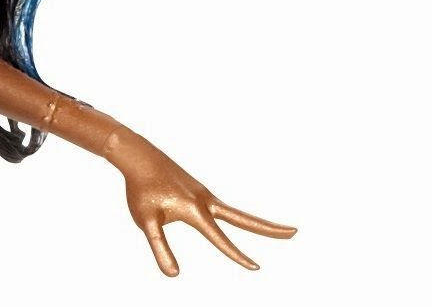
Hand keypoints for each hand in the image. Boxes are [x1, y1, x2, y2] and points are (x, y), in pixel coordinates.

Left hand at [111, 130, 295, 274]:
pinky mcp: (198, 191)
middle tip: (296, 232)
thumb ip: (160, 247)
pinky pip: (220, 209)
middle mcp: (205, 201)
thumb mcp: (145, 221)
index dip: (237, 255)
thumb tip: (174, 276)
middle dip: (269, 228)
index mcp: (195, 210)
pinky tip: (223, 222)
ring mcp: (203, 194)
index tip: (256, 268)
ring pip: (236, 213)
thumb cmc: (140, 188)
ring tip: (283, 232)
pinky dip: (235, 218)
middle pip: (244, 217)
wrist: (136, 154)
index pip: (220, 238)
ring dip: (258, 223)